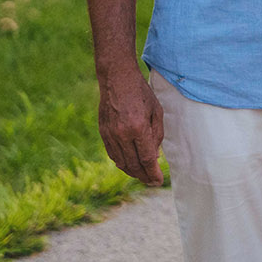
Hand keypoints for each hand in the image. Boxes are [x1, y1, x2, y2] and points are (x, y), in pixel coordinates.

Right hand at [97, 65, 164, 185]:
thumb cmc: (141, 93)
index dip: (153, 173)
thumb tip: (155, 157)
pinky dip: (121, 163)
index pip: (147, 159)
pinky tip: (128, 165)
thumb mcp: (156, 111)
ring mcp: (110, 134)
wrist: (116, 79)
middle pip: (134, 165)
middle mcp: (122, 134)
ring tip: (142, 176)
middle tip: (152, 182)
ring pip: (121, 162)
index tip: (159, 181)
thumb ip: (156, 135)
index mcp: (138, 128)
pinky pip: (112, 154)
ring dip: (132, 172)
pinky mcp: (103, 132)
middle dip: (144, 176)